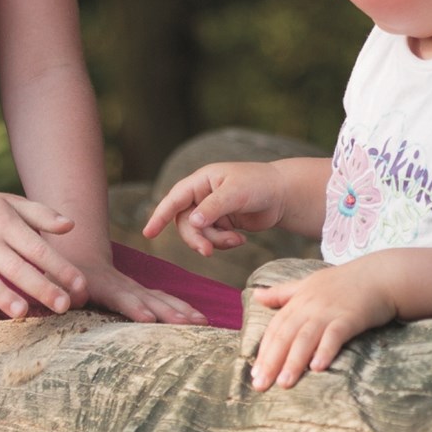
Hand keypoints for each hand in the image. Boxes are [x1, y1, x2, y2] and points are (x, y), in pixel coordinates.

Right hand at [0, 190, 90, 327]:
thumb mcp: (13, 204)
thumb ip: (42, 214)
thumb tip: (71, 225)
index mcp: (5, 223)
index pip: (36, 247)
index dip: (59, 267)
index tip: (80, 285)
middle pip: (14, 267)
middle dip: (40, 287)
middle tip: (63, 306)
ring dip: (2, 297)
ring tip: (23, 313)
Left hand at [68, 254, 209, 326]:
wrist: (77, 256)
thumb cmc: (62, 277)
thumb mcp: (58, 281)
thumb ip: (64, 292)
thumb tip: (69, 299)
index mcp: (102, 286)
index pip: (121, 298)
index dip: (134, 307)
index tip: (148, 318)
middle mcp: (124, 286)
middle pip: (150, 299)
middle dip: (170, 311)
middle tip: (190, 324)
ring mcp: (135, 289)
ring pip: (163, 298)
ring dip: (183, 310)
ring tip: (203, 323)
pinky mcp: (142, 292)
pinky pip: (165, 300)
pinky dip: (183, 308)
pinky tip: (200, 319)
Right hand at [145, 162, 290, 256]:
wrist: (283, 195)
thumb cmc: (260, 185)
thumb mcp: (236, 193)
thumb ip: (213, 207)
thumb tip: (192, 222)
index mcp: (201, 181)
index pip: (174, 199)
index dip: (159, 215)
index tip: (148, 233)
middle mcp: (201, 195)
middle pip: (185, 223)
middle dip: (196, 238)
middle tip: (208, 251)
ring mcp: (210, 211)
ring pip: (199, 234)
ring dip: (215, 241)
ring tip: (237, 239)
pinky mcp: (221, 224)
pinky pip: (212, 239)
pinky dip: (224, 242)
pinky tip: (240, 238)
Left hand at [246, 263, 396, 389]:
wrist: (380, 275)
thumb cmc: (344, 282)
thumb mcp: (308, 284)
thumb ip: (282, 293)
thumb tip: (255, 295)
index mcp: (298, 301)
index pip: (275, 328)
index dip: (264, 350)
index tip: (254, 373)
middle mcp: (310, 307)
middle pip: (286, 336)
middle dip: (272, 361)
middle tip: (261, 385)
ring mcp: (329, 312)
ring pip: (306, 338)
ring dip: (294, 361)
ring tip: (284, 383)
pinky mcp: (350, 317)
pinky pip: (335, 335)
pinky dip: (325, 350)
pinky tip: (318, 367)